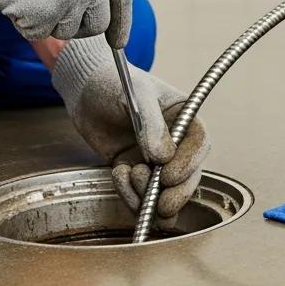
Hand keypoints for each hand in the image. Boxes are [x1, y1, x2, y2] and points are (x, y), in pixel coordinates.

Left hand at [52, 37, 209, 227]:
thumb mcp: (136, 96)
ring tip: (129, 173)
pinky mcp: (134, 170)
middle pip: (189, 174)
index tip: (169, 175)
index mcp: (183, 116)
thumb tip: (163, 156)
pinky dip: (130, 195)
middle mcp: (174, 140)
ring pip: (166, 190)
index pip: (198, 143)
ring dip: (149, 194)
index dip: (189, 163)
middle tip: (162, 204)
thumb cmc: (115, 82)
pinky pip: (139, 194)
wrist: (86, 88)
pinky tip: (118, 174)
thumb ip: (151, 125)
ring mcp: (154, 158)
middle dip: (177, 193)